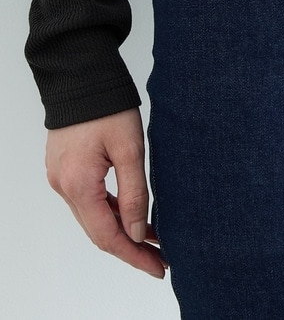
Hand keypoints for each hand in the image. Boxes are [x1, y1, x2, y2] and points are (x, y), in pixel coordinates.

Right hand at [45, 107, 166, 278]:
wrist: (82, 75)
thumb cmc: (107, 106)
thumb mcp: (129, 148)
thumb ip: (135, 193)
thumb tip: (139, 232)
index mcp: (79, 185)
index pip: (108, 236)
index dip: (135, 256)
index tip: (159, 267)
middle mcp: (64, 187)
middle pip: (99, 232)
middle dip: (131, 248)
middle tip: (161, 259)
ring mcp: (61, 178)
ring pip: (93, 217)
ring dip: (122, 230)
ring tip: (154, 238)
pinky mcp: (65, 168)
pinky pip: (88, 200)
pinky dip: (110, 211)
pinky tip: (132, 214)